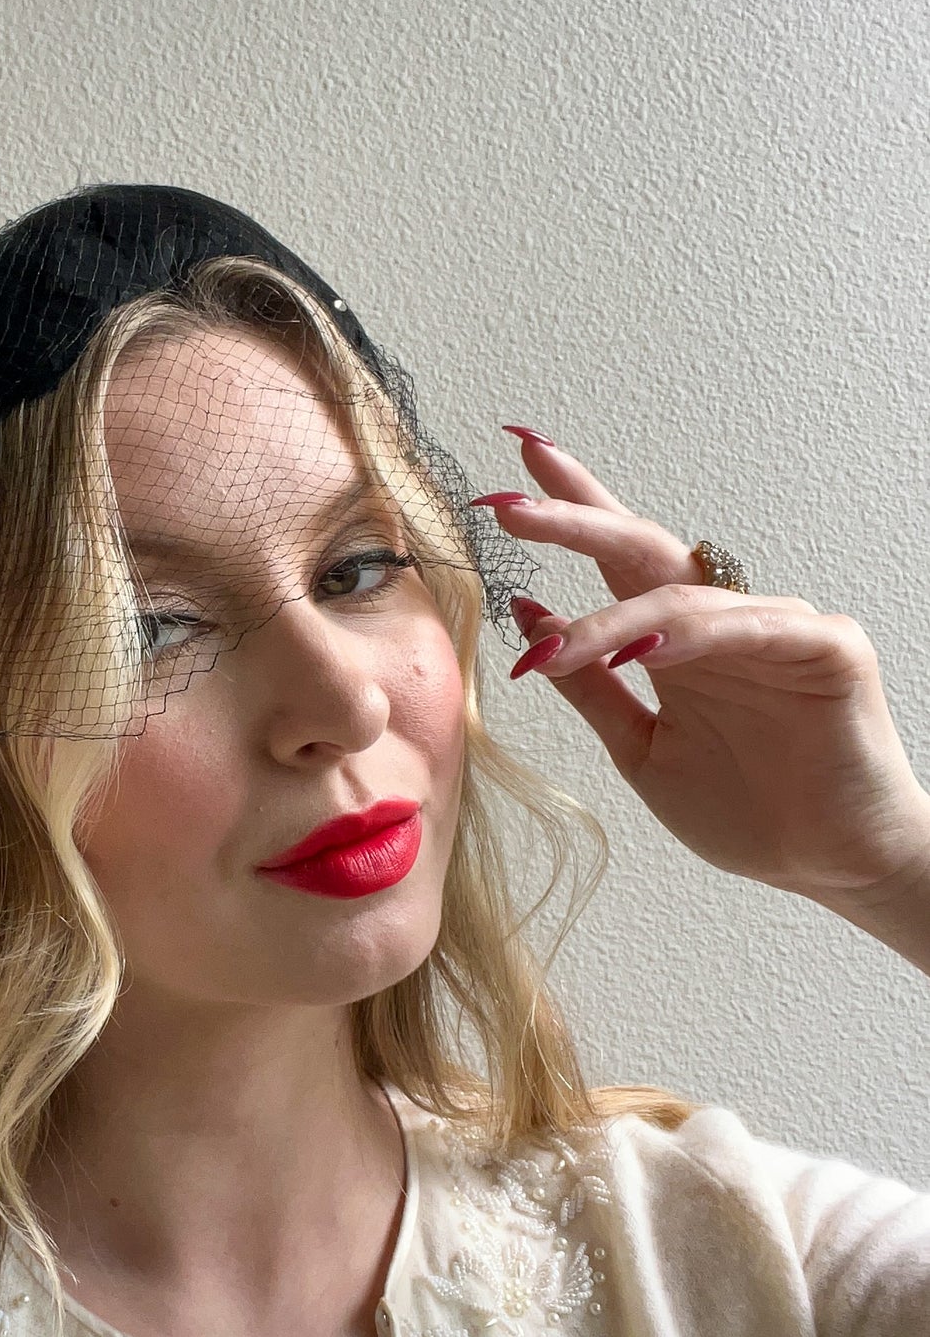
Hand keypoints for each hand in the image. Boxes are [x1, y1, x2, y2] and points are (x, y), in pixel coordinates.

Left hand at [478, 429, 929, 904]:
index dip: (573, 508)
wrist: (828, 865)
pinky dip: (694, 637)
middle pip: (642, 549)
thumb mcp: (639, 745)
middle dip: (574, 522)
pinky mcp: (827, 648)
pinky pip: (752, 627)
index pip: (616, 557)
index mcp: (673, 640)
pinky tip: (645, 652)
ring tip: (553, 647)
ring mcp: (777, 627)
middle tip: (509, 509)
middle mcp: (720, 621)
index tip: (514, 471)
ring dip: (609, 621)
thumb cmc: (745, 808)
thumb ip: (588, 683)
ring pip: (681, 599)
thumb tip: (528, 612)